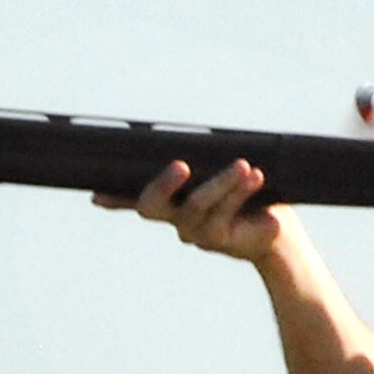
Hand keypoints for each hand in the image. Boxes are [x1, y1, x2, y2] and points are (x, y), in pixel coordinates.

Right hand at [92, 158, 287, 263]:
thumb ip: (206, 157)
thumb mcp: (223, 173)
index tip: (97, 196)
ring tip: (244, 166)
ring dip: (221, 183)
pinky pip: (227, 214)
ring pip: (198, 206)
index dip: (114, 199)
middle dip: (163, 185)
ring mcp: (199, 233)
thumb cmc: (246, 195)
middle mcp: (178, 221)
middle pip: (153, 207)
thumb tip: (192, 133)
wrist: (276, 233)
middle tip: (181, 166)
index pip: (135, 200)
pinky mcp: (225, 239)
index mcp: (171, 205)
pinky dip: (241, 193)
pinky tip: (255, 177)